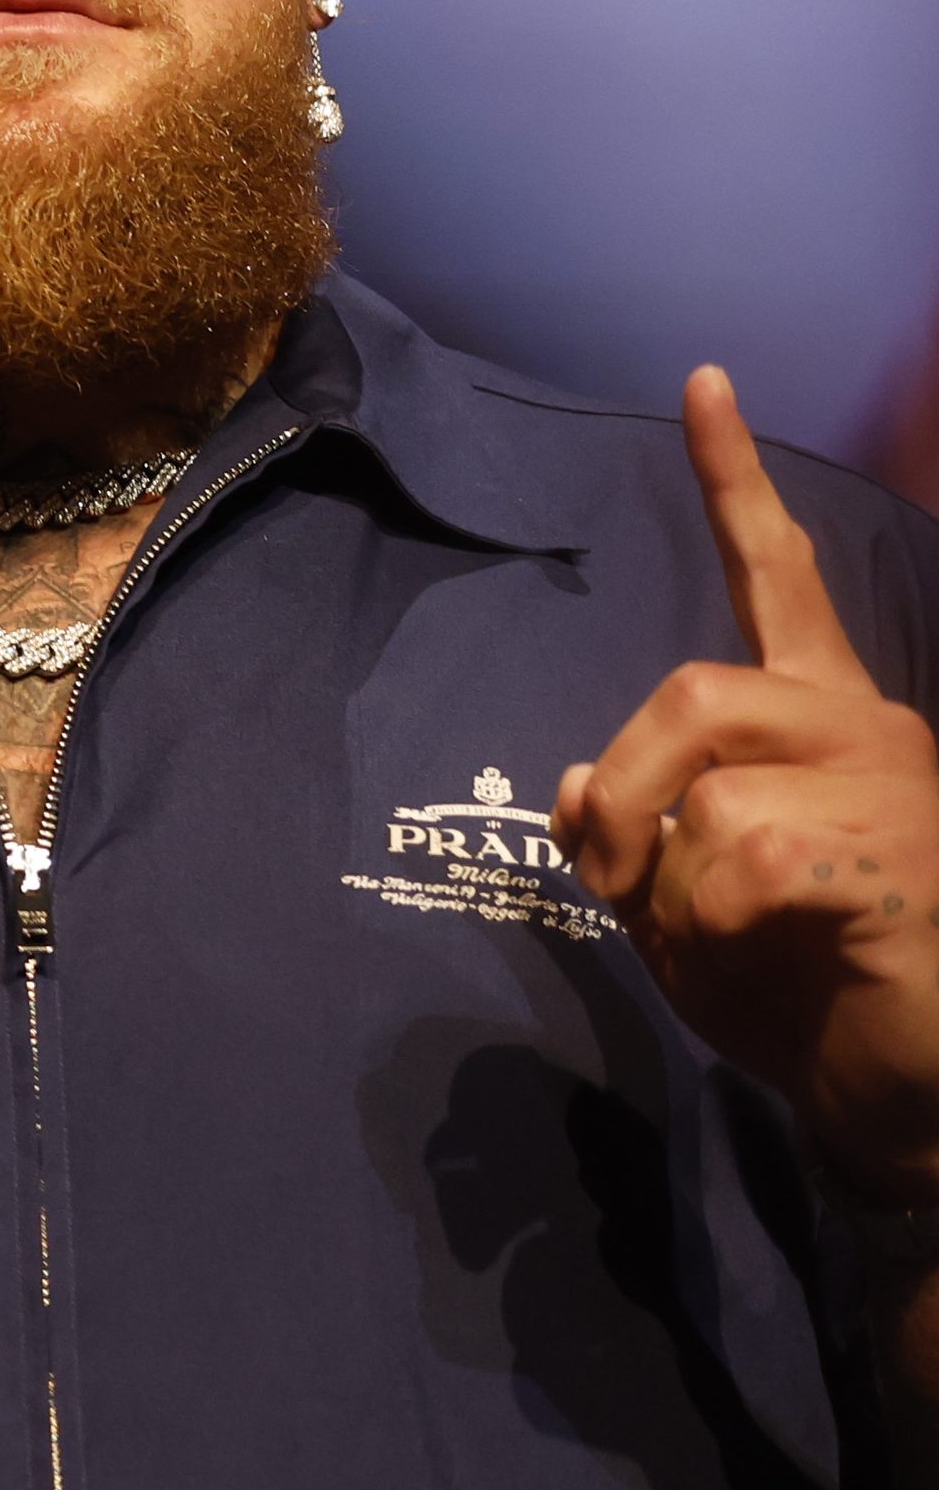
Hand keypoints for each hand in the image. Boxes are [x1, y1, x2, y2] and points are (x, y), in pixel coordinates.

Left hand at [555, 366, 938, 1202]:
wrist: (914, 1108)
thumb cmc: (805, 1000)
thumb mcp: (689, 909)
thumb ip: (637, 830)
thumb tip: (584, 775)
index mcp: (825, 724)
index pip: (776, 578)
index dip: (735, 482)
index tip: (700, 382)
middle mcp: (870, 729)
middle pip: (690, 694)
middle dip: (626, 798)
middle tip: (627, 883)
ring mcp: (895, 787)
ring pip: (702, 793)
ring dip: (671, 895)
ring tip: (733, 952)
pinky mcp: (897, 857)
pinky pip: (737, 863)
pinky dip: (712, 933)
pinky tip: (774, 967)